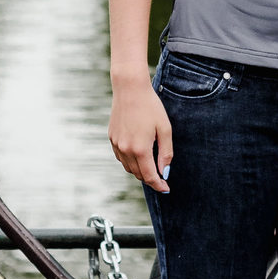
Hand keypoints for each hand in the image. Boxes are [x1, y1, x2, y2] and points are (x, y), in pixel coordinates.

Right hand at [109, 76, 173, 190]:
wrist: (130, 89)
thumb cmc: (151, 107)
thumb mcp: (164, 129)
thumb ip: (166, 153)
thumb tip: (164, 171)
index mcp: (140, 149)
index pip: (149, 176)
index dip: (158, 185)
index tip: (166, 189)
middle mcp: (125, 150)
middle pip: (138, 174)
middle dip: (150, 178)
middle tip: (161, 178)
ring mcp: (116, 144)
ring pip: (128, 167)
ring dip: (139, 171)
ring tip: (151, 167)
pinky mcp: (112, 138)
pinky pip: (121, 157)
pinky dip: (130, 162)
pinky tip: (138, 156)